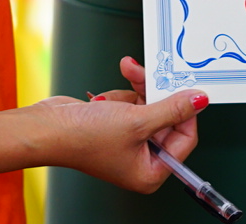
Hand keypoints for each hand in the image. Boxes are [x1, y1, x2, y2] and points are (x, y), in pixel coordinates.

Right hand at [25, 57, 204, 192]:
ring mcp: (127, 142)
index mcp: (150, 172)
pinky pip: (130, 103)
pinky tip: (104, 99)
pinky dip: (120, 96)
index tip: (186, 88)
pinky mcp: (114, 126)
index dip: (186, 112)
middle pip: (166, 119)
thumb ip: (171, 109)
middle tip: (153, 73)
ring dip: (135, 90)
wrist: (47, 128)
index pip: (185, 139)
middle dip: (155, 93)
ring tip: (127, 73)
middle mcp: (140, 160)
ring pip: (147, 105)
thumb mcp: (137, 121)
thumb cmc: (84, 138)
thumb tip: (198, 101)